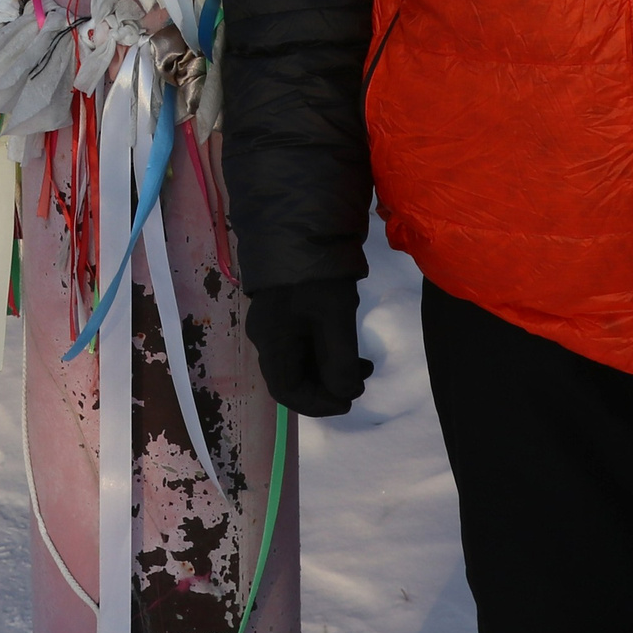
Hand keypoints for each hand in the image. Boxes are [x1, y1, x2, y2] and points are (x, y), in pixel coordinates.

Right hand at [248, 278, 373, 415]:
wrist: (305, 227)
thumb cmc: (318, 276)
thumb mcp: (336, 319)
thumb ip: (340, 362)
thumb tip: (346, 394)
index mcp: (272, 341)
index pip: (287, 391)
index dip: (317, 404)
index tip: (348, 402)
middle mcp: (267, 336)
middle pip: (294, 377)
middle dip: (328, 387)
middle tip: (360, 383)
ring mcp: (276, 323)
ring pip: (302, 361)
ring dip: (331, 370)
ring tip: (364, 366)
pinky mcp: (288, 312)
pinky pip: (304, 344)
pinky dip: (327, 353)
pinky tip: (351, 349)